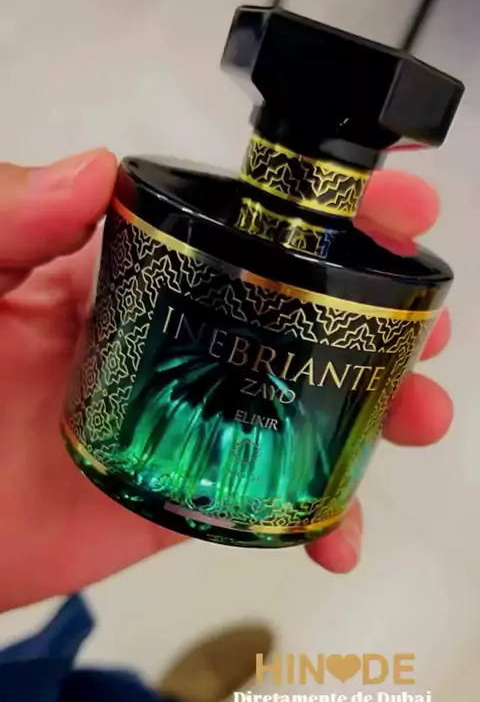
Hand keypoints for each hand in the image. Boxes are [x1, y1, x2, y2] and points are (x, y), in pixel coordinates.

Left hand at [0, 150, 451, 609]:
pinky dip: (315, 518)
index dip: (323, 219)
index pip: (243, 233)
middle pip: (296, 320)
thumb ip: (10, 222)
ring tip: (418, 414)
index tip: (395, 209)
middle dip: (372, 316)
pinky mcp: (183, 498)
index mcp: (132, 280)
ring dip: (373, 410)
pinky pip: (265, 502)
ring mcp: (186, 424)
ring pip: (298, 408)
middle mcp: (175, 345)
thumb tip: (91, 169)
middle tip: (425, 325)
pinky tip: (340, 532)